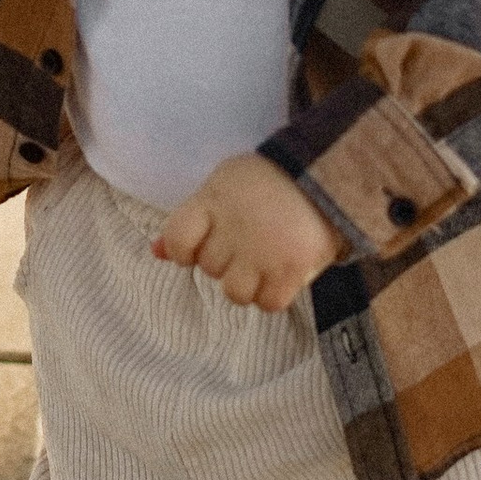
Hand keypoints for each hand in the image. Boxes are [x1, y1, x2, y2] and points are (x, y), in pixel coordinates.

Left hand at [153, 154, 337, 311]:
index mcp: (212, 203)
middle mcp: (233, 231)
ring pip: (234, 293)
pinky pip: (268, 303)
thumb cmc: (266, 180)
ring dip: (245, 283)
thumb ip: (189, 218)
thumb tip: (157, 252)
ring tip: (262, 263)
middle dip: (224, 260)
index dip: (184, 249)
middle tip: (247, 242)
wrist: (324, 175)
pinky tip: (279, 277)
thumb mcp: (221, 187)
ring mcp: (262, 253)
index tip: (202, 242)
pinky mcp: (291, 271)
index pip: (177, 241)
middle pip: (209, 268)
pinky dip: (272, 295)